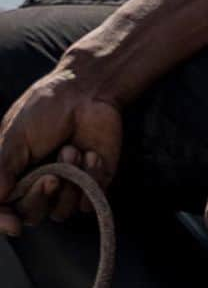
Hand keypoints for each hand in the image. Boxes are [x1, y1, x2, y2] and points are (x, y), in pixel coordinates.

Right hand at [0, 68, 122, 235]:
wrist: (89, 89)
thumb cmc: (49, 106)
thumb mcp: (15, 135)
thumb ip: (2, 169)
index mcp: (14, 174)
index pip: (4, 209)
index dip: (4, 221)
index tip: (14, 223)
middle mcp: (39, 184)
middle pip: (31, 214)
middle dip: (40, 195)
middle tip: (52, 175)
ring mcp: (67, 185)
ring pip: (61, 212)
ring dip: (69, 182)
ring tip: (73, 149)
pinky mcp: (94, 182)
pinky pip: (89, 202)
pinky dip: (91, 179)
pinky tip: (92, 155)